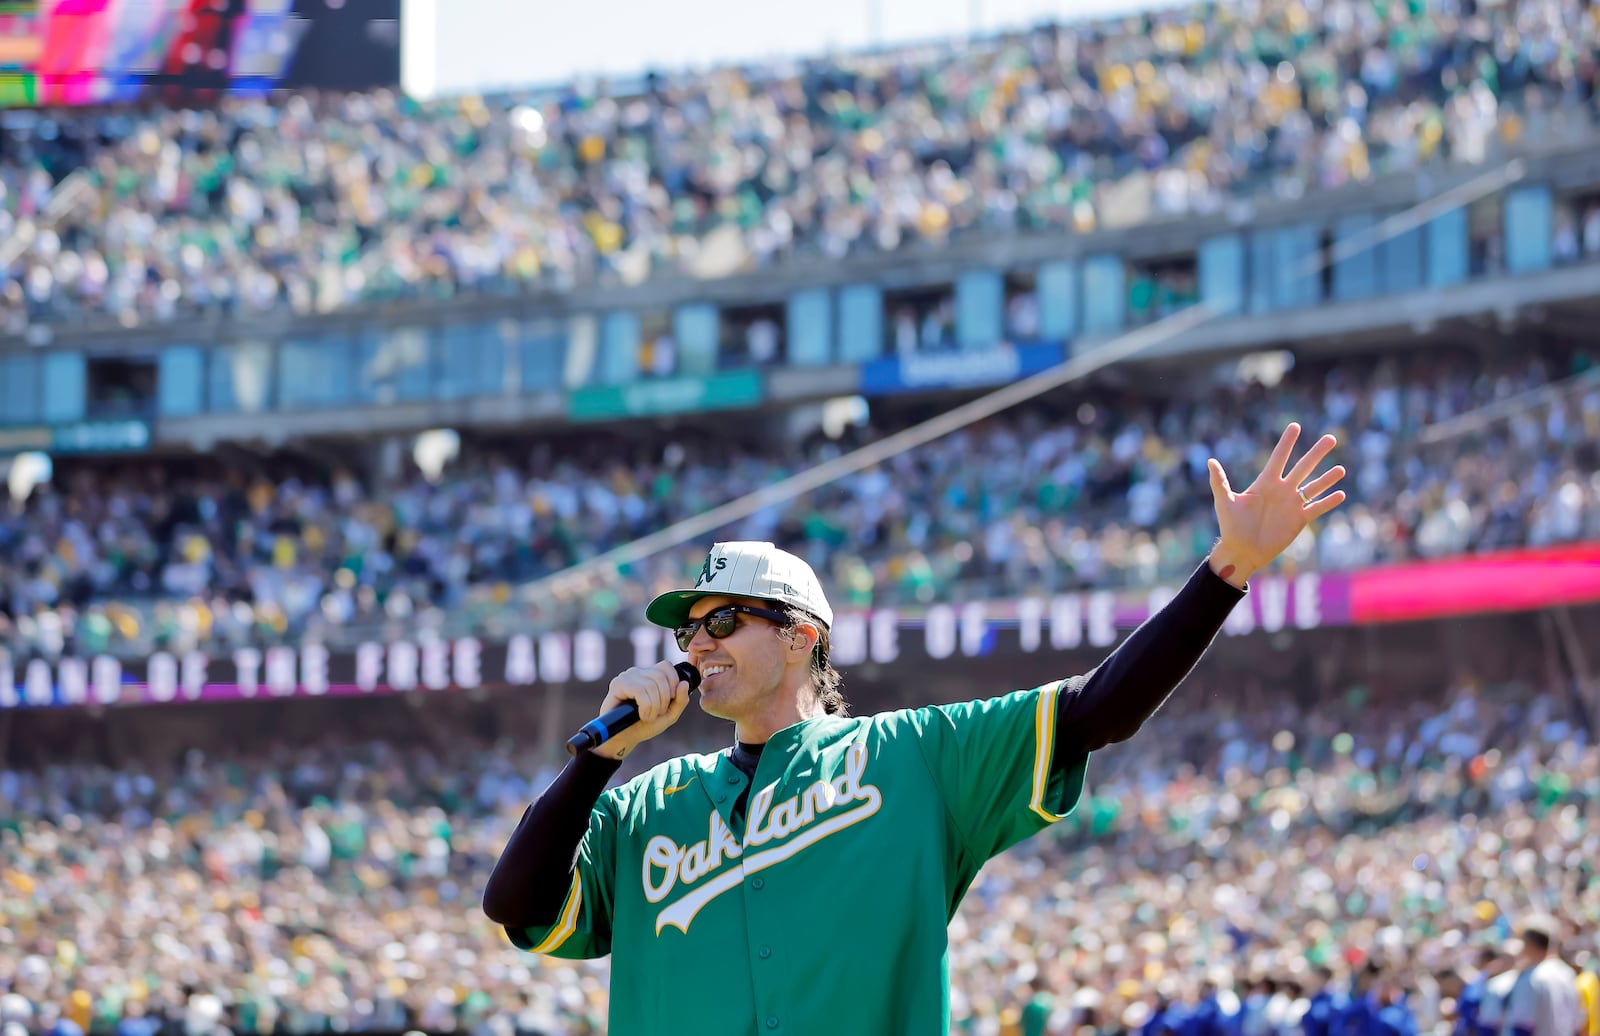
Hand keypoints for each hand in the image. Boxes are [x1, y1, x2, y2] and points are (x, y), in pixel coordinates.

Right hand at [590, 661, 693, 759]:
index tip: (670, 700)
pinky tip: (642, 715)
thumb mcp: (669, 715)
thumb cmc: (645, 726)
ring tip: (648, 717)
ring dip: (654, 706)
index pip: (666, 666)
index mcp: (650, 675)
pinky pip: (639, 690)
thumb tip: (684, 683)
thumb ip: (680, 700)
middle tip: (658, 713)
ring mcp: (626, 677)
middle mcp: (638, 672)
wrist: (625, 738)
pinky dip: (645, 706)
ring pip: (651, 684)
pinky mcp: (617, 684)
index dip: (673, 682)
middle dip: (664, 699)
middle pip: (661, 676)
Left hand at [1206, 422, 1347, 587]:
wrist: (1242, 550)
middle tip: (1331, 438)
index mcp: (1265, 483)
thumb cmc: (1231, 526)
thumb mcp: (1225, 502)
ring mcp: (1292, 504)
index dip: (1287, 443)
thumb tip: (1209, 461)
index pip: (1279, 458)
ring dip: (1327, 478)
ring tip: (1341, 469)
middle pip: (1303, 467)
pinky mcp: (1299, 520)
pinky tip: (1340, 494)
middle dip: (1316, 453)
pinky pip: (1316, 508)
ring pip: (1314, 487)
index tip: (1295, 426)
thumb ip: (1219, 481)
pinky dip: (1328, 502)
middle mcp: (1281, 490)